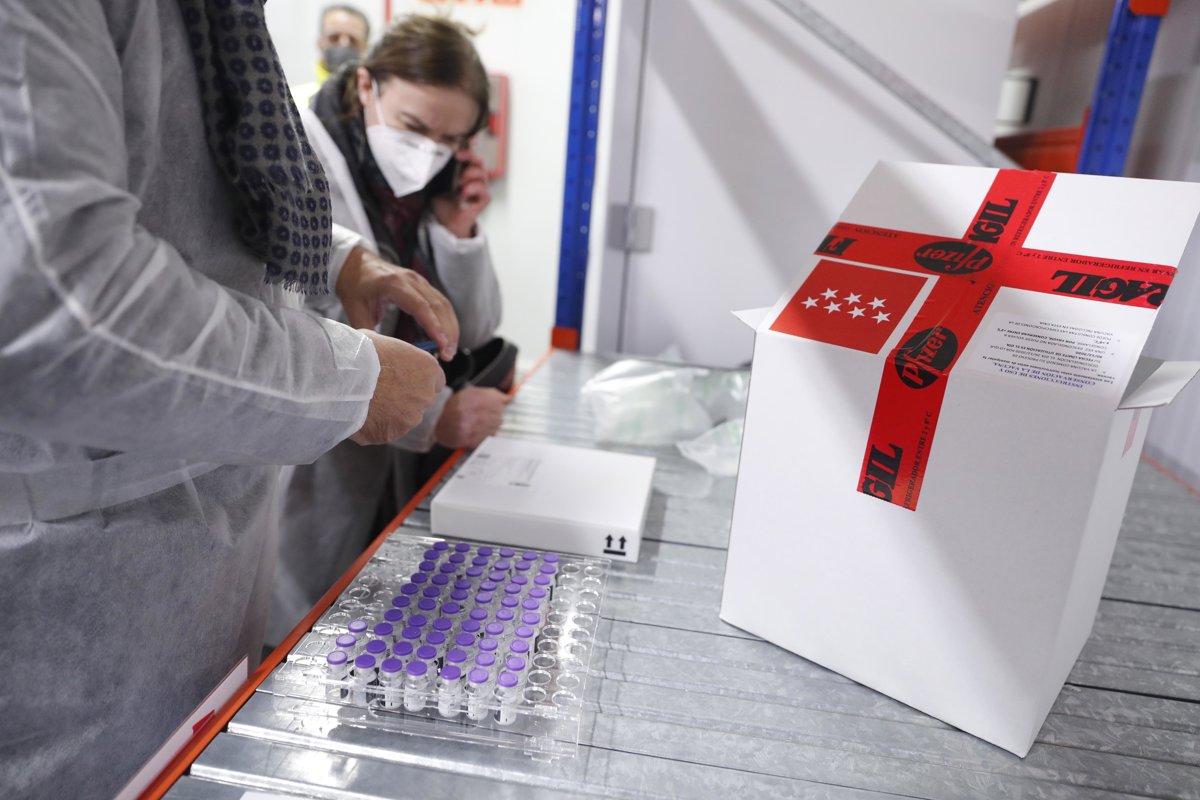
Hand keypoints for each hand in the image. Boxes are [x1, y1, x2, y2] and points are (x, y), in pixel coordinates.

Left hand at [336, 246, 459, 359]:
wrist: (356, 264)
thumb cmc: (355, 285)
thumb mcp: (355, 310)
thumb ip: (368, 333)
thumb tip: (379, 356)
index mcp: (393, 284)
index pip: (421, 306)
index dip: (434, 326)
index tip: (442, 345)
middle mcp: (411, 280)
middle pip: (438, 306)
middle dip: (447, 332)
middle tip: (448, 355)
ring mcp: (420, 281)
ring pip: (444, 305)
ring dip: (451, 328)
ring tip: (450, 350)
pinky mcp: (424, 286)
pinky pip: (442, 303)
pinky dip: (447, 321)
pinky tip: (447, 337)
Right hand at [351, 331, 446, 444]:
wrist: (340, 378)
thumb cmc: (359, 354)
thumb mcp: (381, 341)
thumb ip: (393, 353)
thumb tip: (388, 353)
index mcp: (428, 369)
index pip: (435, 380)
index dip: (419, 380)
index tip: (405, 379)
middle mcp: (426, 396)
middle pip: (420, 400)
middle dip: (405, 398)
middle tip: (382, 391)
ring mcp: (410, 418)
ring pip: (404, 418)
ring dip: (390, 413)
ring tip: (366, 401)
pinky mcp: (393, 433)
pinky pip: (385, 430)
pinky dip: (375, 426)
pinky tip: (360, 413)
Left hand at [431, 150, 490, 238]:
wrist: (447, 220)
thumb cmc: (444, 201)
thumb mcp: (438, 183)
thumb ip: (439, 172)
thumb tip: (432, 161)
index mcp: (466, 171)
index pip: (471, 157)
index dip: (467, 152)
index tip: (457, 153)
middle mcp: (475, 178)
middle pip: (479, 162)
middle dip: (470, 159)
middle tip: (459, 161)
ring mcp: (481, 188)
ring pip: (482, 174)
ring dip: (470, 175)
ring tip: (459, 182)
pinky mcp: (484, 199)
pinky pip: (484, 191)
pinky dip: (473, 190)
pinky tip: (463, 194)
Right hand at [433, 386, 510, 449]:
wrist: (436, 421)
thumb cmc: (454, 406)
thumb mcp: (470, 393)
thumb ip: (491, 394)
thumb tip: (509, 398)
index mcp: (476, 400)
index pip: (500, 404)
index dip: (499, 406)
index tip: (495, 407)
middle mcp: (476, 414)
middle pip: (499, 417)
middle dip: (495, 417)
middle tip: (485, 416)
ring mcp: (474, 428)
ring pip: (494, 429)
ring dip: (490, 426)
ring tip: (480, 423)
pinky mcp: (471, 440)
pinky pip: (487, 438)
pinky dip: (485, 435)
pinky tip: (478, 431)